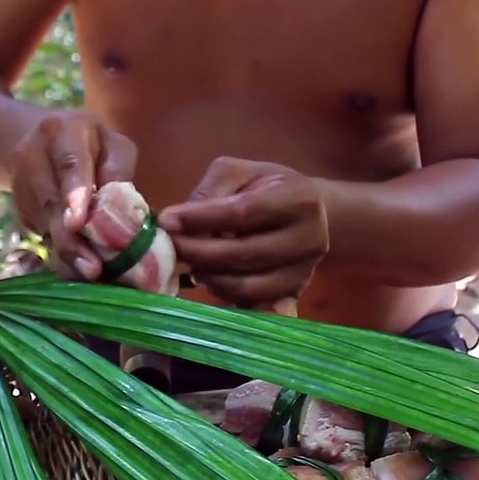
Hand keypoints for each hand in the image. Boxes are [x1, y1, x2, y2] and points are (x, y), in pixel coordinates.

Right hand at [8, 109, 137, 280]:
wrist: (42, 142)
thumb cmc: (92, 145)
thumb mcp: (112, 145)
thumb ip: (118, 172)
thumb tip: (122, 212)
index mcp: (62, 130)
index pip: (68, 163)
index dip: (73, 195)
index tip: (78, 224)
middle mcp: (32, 153)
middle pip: (51, 202)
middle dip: (71, 239)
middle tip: (92, 268)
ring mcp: (19, 182)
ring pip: (44, 224)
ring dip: (68, 252)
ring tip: (92, 272)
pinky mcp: (19, 208)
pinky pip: (40, 234)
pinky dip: (60, 253)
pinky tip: (79, 265)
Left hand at [157, 157, 328, 307]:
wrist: (306, 214)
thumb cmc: (266, 187)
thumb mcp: (239, 173)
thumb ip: (210, 192)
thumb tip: (174, 222)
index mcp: (301, 199)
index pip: (242, 212)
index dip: (201, 219)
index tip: (167, 221)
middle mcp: (311, 239)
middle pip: (244, 253)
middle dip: (199, 252)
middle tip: (169, 247)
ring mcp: (305, 273)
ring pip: (247, 285)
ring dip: (209, 276)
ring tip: (188, 262)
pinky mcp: (295, 295)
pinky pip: (254, 306)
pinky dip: (226, 297)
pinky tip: (208, 281)